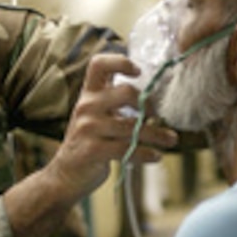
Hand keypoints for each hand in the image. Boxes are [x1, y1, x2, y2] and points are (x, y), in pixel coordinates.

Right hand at [49, 53, 178, 197]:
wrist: (65, 175)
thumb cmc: (89, 141)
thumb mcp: (95, 115)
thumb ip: (114, 103)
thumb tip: (154, 100)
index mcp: (88, 94)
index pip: (99, 65)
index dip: (120, 62)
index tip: (139, 72)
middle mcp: (86, 106)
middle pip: (125, 92)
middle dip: (148, 104)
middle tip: (158, 115)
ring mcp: (88, 128)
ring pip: (133, 126)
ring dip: (157, 134)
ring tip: (171, 139)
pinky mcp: (92, 150)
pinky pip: (127, 149)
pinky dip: (146, 153)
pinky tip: (156, 156)